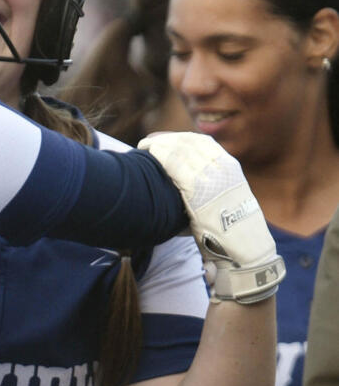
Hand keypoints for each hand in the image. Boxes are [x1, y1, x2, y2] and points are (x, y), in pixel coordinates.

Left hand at [137, 131, 284, 302]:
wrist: (242, 248)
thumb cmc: (228, 230)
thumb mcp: (224, 200)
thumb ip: (210, 186)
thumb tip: (187, 181)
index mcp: (230, 168)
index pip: (202, 142)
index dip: (180, 137)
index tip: (162, 139)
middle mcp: (223, 168)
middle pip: (189, 142)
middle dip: (166, 139)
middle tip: (148, 142)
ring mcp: (212, 177)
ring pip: (180, 150)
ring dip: (160, 145)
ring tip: (144, 147)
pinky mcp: (199, 189)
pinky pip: (175, 164)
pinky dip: (160, 156)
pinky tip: (149, 156)